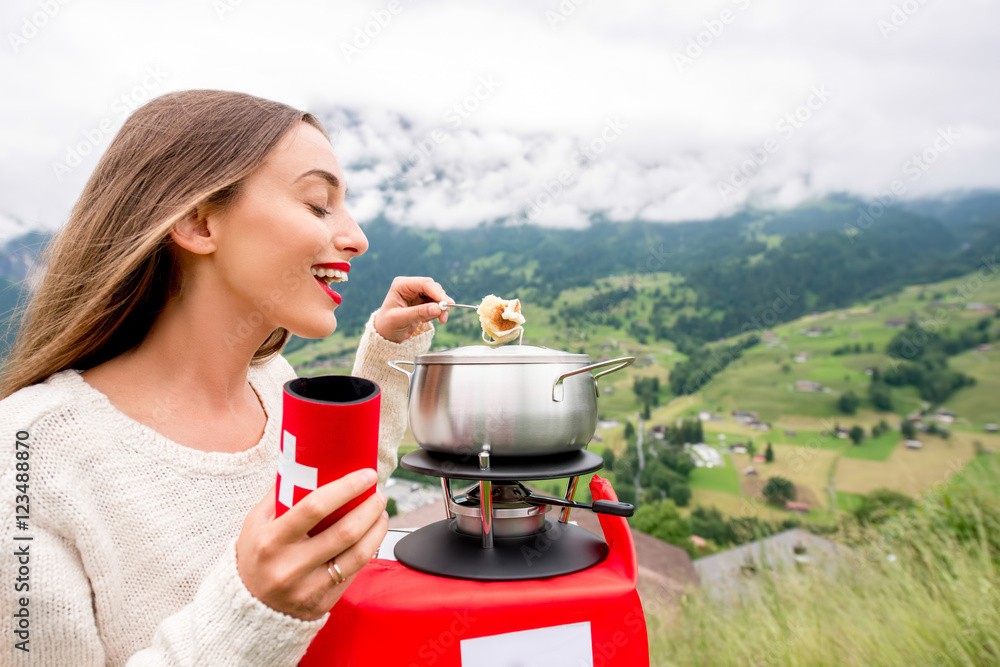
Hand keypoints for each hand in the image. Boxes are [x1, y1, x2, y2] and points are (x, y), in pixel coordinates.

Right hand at [235, 469, 387, 620]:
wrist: (250, 607)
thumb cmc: (255, 557)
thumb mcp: (255, 523)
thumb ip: (279, 494)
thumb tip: (303, 462)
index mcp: (271, 541)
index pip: (315, 507)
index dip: (346, 488)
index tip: (365, 476)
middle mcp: (290, 566)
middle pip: (344, 531)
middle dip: (369, 508)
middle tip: (378, 494)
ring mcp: (308, 587)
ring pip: (357, 554)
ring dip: (377, 529)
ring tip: (380, 513)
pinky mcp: (323, 601)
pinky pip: (355, 572)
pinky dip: (369, 550)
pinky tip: (371, 536)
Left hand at [374, 276, 452, 342]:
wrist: (386, 335)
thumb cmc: (388, 325)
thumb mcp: (400, 319)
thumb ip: (418, 313)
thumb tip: (437, 308)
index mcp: (402, 285)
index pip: (424, 284)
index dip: (437, 293)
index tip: (447, 304)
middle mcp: (410, 286)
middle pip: (433, 288)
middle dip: (441, 301)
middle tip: (444, 316)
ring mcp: (417, 294)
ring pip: (437, 295)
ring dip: (440, 308)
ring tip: (432, 320)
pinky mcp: (422, 302)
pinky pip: (436, 303)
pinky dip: (436, 312)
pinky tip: (425, 320)